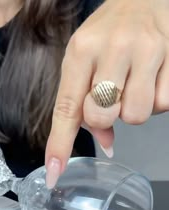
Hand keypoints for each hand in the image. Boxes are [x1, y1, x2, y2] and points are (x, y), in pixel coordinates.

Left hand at [45, 0, 168, 187]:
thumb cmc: (109, 33)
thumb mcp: (85, 60)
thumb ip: (85, 101)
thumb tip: (106, 144)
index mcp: (82, 50)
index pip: (67, 107)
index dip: (60, 144)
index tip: (53, 173)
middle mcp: (114, 48)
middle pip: (103, 115)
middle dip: (105, 116)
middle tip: (112, 95)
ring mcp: (147, 51)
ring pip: (136, 115)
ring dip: (133, 109)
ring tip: (134, 84)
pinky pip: (164, 104)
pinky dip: (157, 100)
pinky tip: (152, 79)